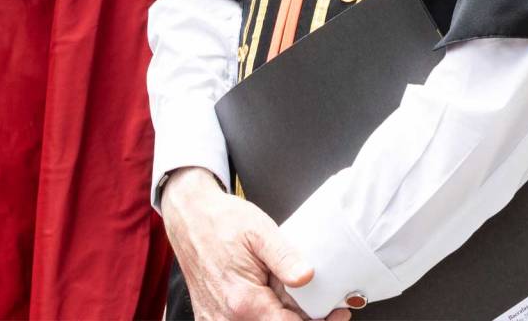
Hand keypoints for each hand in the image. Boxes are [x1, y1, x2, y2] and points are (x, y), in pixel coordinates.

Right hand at [163, 167, 349, 320]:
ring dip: (282, 319)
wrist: (190, 218)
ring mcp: (215, 320)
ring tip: (301, 305)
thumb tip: (307, 277)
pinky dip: (262, 317)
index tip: (337, 313)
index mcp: (243, 300)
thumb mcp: (260, 232)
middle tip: (326, 310)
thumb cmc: (223, 222)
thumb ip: (284, 258)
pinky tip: (274, 304)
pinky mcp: (210, 318)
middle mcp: (226, 317)